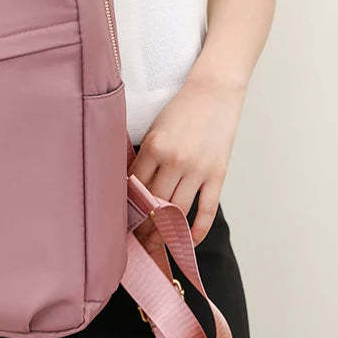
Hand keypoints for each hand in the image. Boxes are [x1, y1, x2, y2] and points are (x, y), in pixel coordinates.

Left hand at [130, 75, 245, 247]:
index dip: (127, 207)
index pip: (134, 187)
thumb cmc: (180, 109)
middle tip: (134, 242)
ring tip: (155, 246)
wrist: (214, 92)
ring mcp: (198, 169)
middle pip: (154, 203)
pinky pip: (206, 210)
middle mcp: (175, 160)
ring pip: (178, 211)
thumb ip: (143, 156)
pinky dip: (198, 230)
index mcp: (153, 146)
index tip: (119, 222)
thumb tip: (128, 187)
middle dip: (142, 226)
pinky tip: (188, 242)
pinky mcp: (218, 174)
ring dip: (165, 232)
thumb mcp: (153, 128)